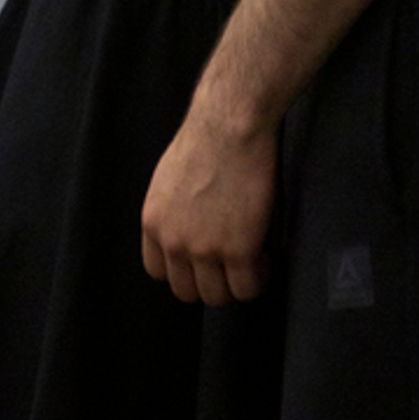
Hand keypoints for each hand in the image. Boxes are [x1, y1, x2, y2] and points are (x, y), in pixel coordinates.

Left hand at [141, 105, 276, 306]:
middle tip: (230, 265)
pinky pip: (247, 287)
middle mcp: (173, 241)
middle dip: (209, 281)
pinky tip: (265, 257)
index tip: (202, 261)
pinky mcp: (238, 249)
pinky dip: (258, 279)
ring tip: (251, 263)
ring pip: (217, 296)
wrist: (231, 123)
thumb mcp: (169, 178)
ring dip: (234, 284)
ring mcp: (205, 249)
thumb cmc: (207, 137)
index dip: (183, 269)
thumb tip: (186, 227)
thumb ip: (172, 211)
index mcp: (153, 222)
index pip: (158, 271)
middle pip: (186, 291)